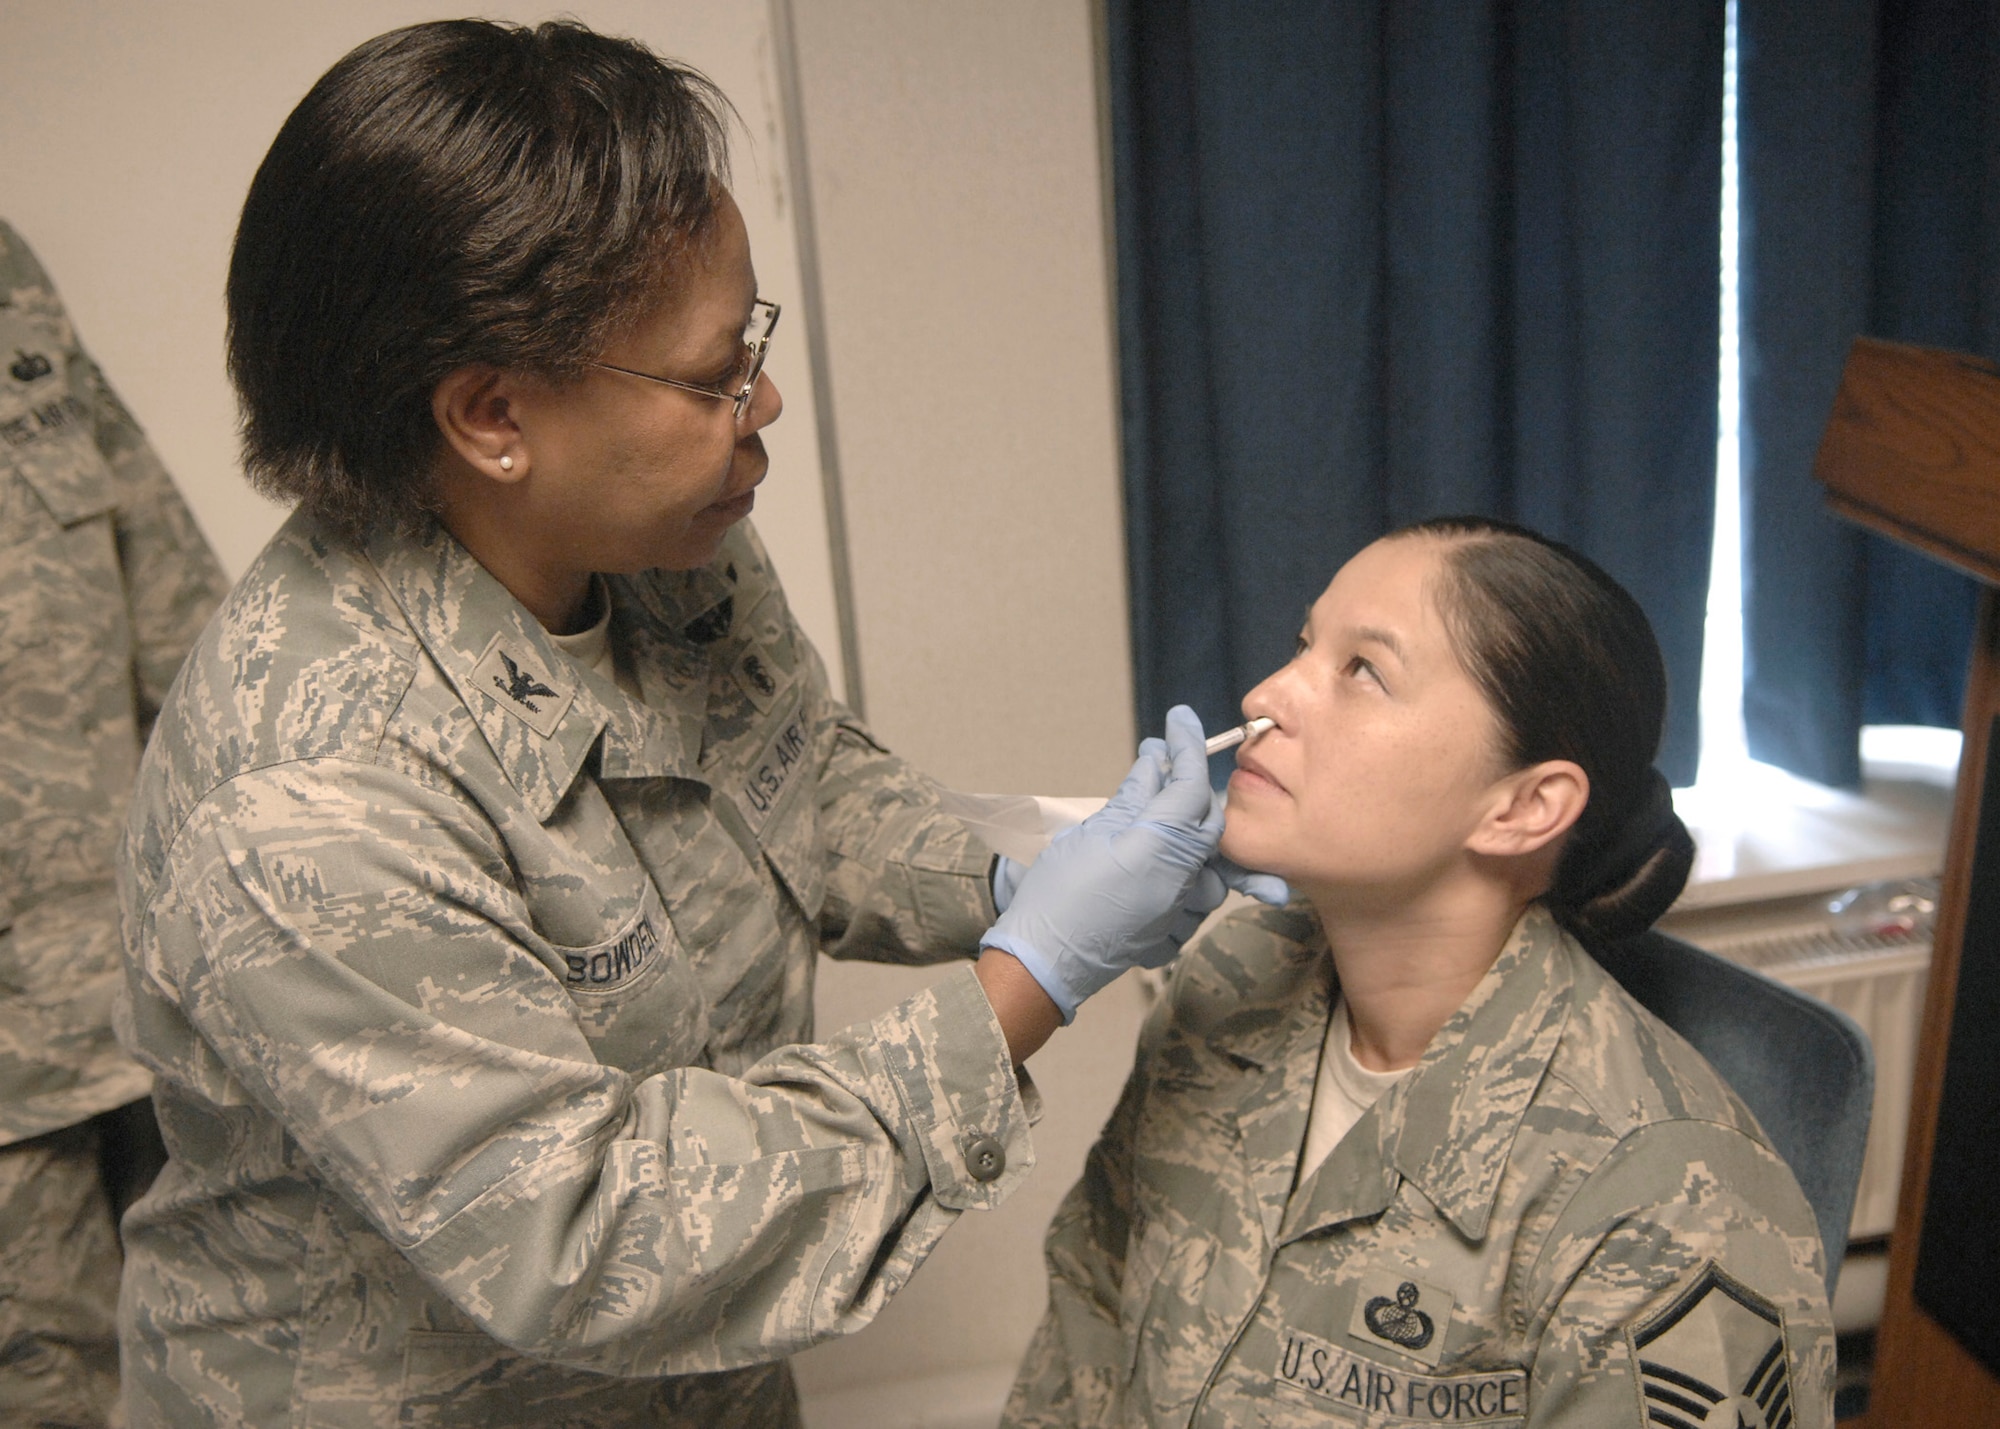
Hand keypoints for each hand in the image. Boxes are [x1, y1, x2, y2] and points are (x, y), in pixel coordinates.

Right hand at [981, 706, 1224, 1021]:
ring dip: (1193, 839)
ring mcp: (1180, 914)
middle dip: (1194, 791)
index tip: (1180, 719)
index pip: (1190, 785)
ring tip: (1159, 822)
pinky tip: (1158, 873)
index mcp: (1158, 848)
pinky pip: (1194, 901)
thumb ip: (1132, 797)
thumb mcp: (1089, 833)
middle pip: (1209, 822)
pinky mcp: (1172, 937)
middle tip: (1169, 767)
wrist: (1040, 961)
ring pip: (1210, 864)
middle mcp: (1180, 881)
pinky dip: (1183, 880)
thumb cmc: (1054, 895)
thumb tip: (1154, 761)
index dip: (1187, 747)